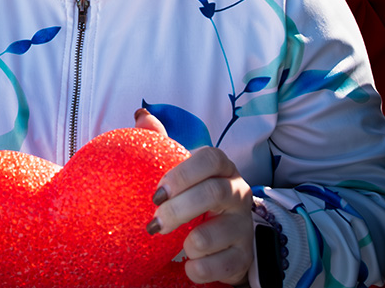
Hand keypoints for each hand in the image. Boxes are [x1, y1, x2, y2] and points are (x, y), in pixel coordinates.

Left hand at [135, 109, 253, 285]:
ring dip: (186, 244)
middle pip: (212, 193)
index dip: (183, 173)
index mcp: (222, 168)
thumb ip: (162, 143)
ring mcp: (243, 226)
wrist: (224, 241)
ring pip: (210, 236)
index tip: (157, 193)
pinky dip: (197, 269)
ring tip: (178, 245)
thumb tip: (141, 116)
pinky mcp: (243, 257)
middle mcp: (238, 193)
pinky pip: (218, 266)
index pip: (211, 158)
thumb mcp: (181, 171)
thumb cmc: (196, 198)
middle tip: (155, 224)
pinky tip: (190, 264)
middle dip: (177, 211)